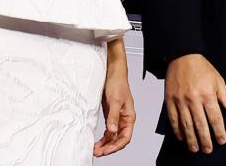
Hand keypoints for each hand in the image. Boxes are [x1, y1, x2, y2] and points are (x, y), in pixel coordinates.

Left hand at [94, 40, 135, 156]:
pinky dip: (103, 138)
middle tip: (98, 152)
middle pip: (119, 139)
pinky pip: (108, 131)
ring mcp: (117, 118)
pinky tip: (97, 141)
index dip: (116, 146)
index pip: (125, 137)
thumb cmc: (118, 83)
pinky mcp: (110, 115)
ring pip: (113, 136)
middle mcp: (124, 119)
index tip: (106, 150)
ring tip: (96, 149)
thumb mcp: (115, 100)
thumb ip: (113, 117)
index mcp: (129, 116)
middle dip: (109, 147)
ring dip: (105, 144)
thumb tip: (112, 131)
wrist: (113, 72)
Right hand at [164, 54, 225, 153]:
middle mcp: (194, 99)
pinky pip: (174, 119)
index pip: (215, 117)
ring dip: (191, 138)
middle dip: (205, 139)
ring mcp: (181, 101)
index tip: (221, 140)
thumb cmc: (201, 68)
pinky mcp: (170, 100)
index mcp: (207, 94)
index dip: (219, 131)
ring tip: (195, 148)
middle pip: (200, 124)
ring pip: (186, 124)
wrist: (182, 56)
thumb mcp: (219, 80)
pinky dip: (177, 129)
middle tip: (208, 150)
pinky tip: (182, 137)